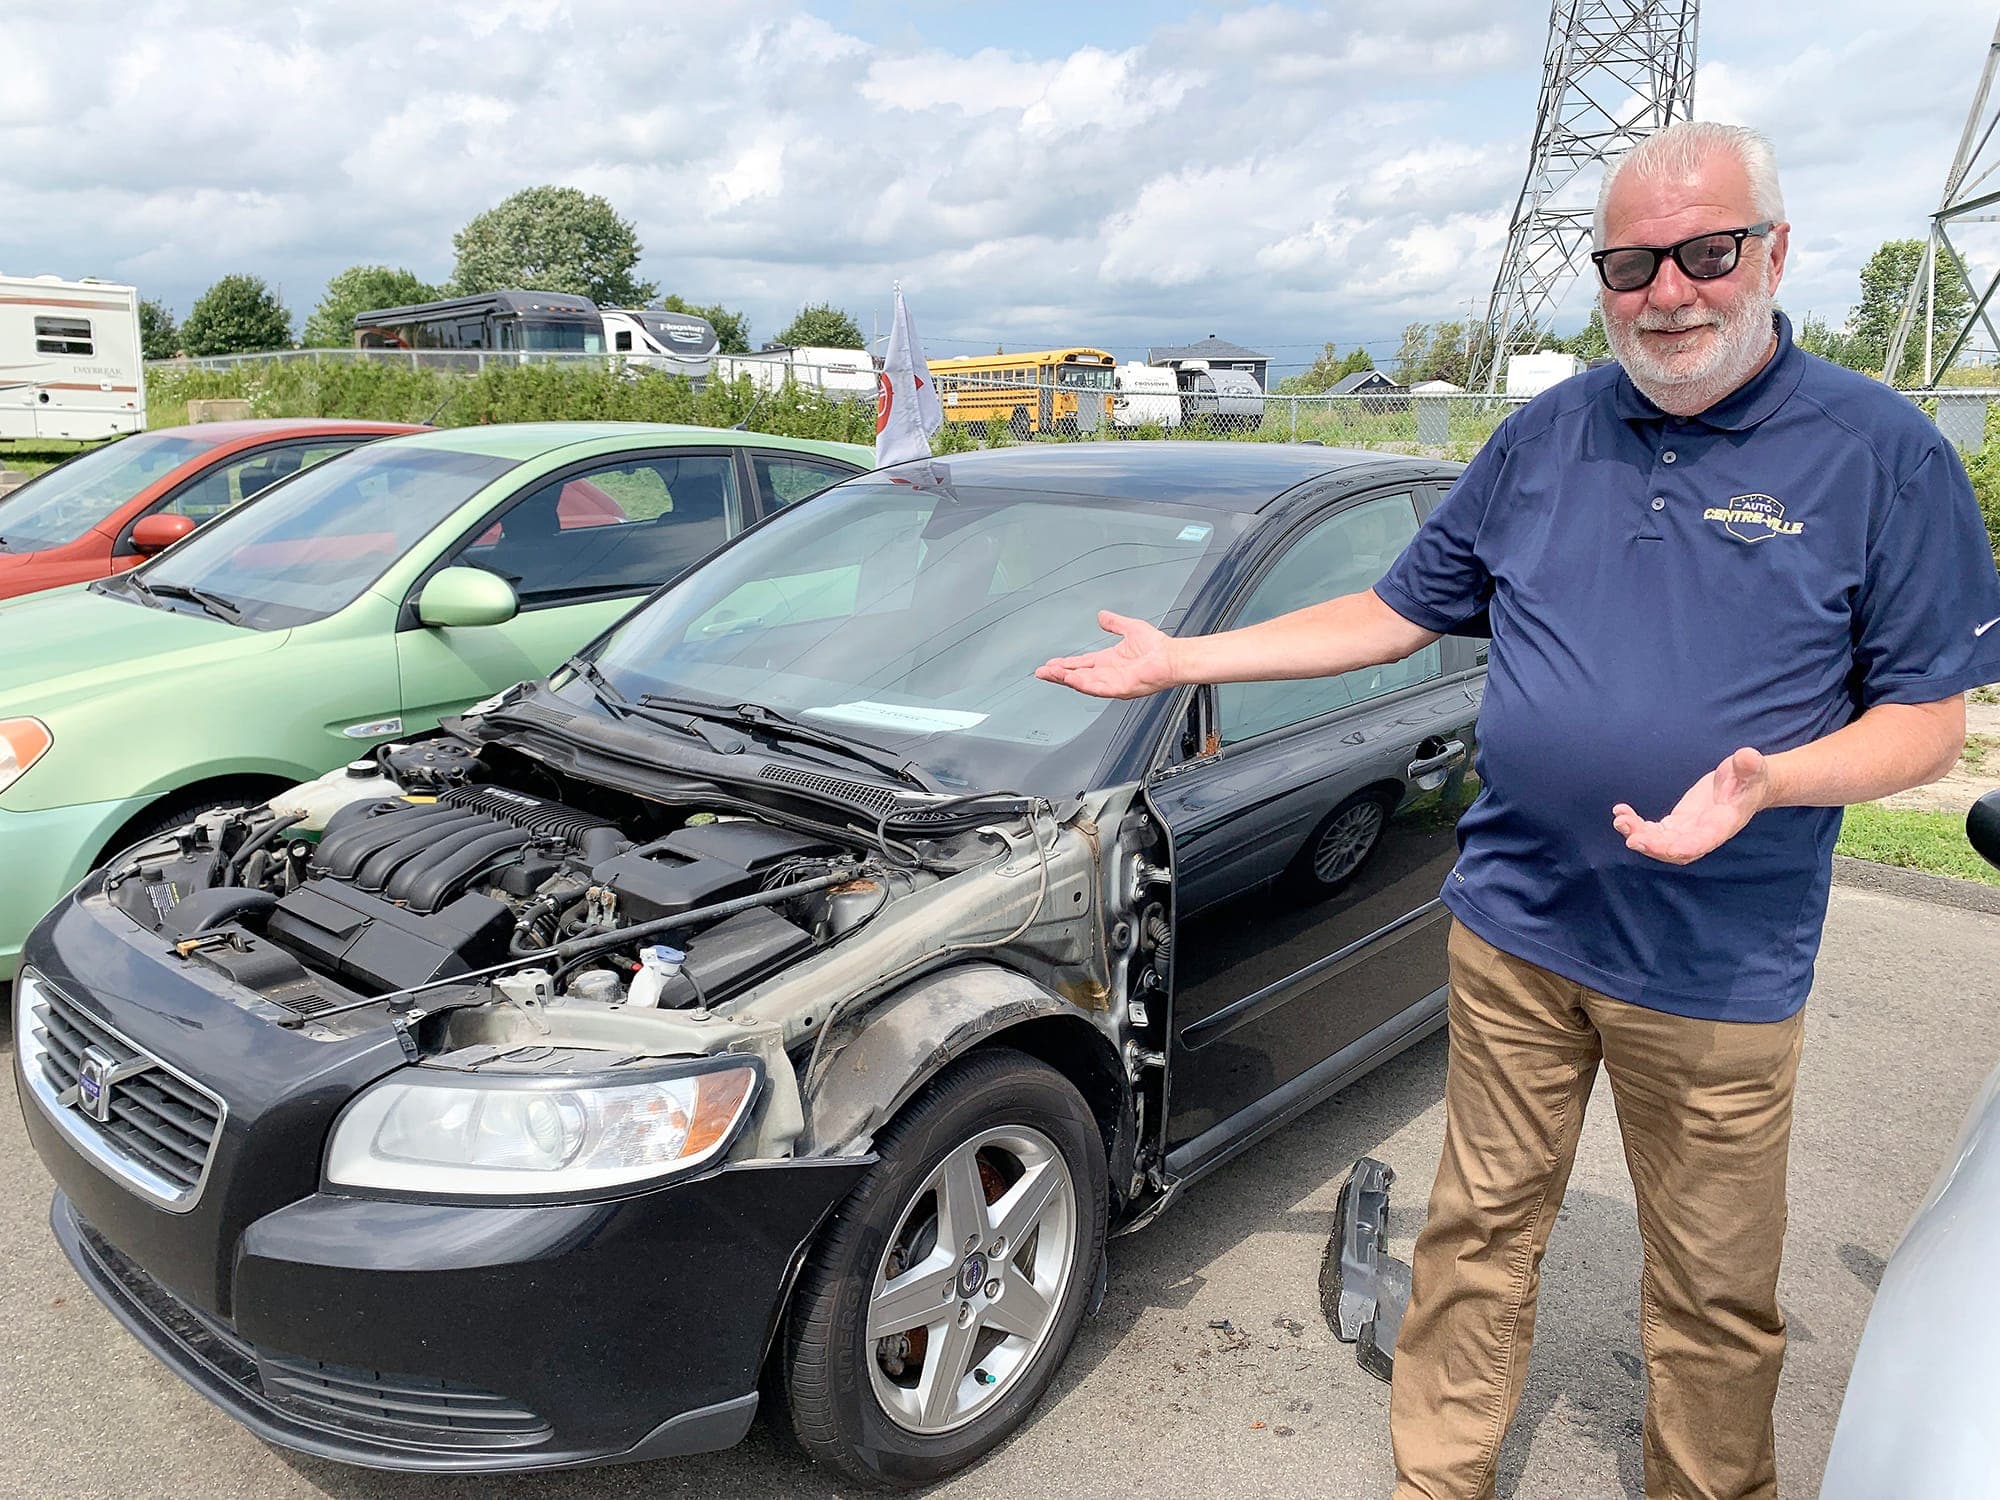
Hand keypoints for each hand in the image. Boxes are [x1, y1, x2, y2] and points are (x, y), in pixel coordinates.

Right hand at [1035, 610, 1178, 698]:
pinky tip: (1069, 679)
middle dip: (1057, 674)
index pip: (1081, 664)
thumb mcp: (1130, 628)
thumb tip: (1102, 615)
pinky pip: (1096, 688)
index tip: (1050, 663)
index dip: (1065, 664)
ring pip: (1082, 683)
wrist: (1172, 657)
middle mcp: (1108, 674)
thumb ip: (1114, 623)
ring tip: (1049, 674)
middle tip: (1041, 672)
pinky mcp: (1118, 688)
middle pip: (1076, 675)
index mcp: (1108, 661)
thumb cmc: (1157, 647)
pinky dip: (1081, 683)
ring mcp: (1112, 683)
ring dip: (1064, 678)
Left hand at [1612, 748, 1773, 864]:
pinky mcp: (1678, 823)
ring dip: (1639, 836)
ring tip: (1620, 820)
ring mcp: (1689, 830)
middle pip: (1677, 849)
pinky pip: (1654, 832)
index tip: (1665, 848)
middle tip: (1631, 837)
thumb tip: (1747, 757)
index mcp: (1725, 823)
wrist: (1746, 785)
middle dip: (1654, 846)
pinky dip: (1637, 825)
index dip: (1685, 847)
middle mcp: (1705, 833)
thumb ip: (1750, 765)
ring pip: (1662, 843)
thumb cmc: (1751, 776)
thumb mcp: (1753, 767)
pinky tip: (1620, 812)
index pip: (1704, 841)